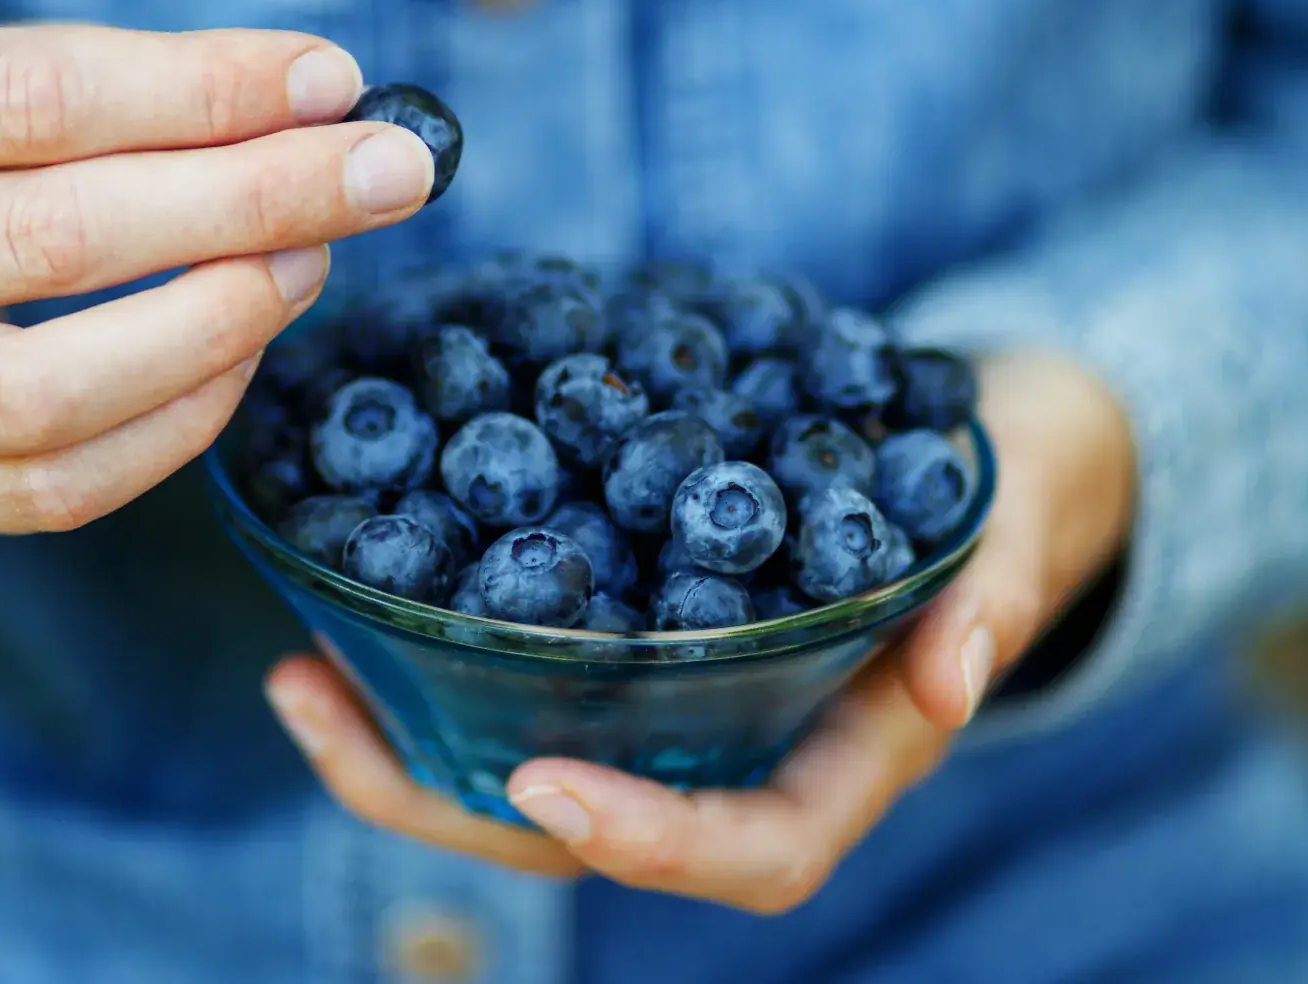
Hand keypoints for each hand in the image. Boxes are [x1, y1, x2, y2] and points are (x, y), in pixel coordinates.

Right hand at [0, 22, 435, 565]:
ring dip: (222, 321)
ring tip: (310, 260)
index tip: (333, 84)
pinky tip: (246, 350)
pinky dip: (184, 417)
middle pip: (58, 238)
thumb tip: (321, 103)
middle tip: (381, 175)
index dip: (203, 92)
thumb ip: (126, 90)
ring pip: (58, 388)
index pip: (35, 98)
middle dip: (252, 200)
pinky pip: (67, 482)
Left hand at [264, 351, 1137, 911]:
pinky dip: (429, 669)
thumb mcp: (1011, 525)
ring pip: (525, 777)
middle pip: (586, 839)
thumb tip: (962, 678)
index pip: (747, 854)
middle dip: (449, 802)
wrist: (970, 453)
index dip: (646, 842)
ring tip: (296, 674)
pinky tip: (347, 611)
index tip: (546, 788)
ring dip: (403, 746)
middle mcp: (737, 762)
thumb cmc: (1000, 492)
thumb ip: (993, 595)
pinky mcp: (628, 657)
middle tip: (322, 709)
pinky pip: (518, 693)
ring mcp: (673, 719)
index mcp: (838, 764)